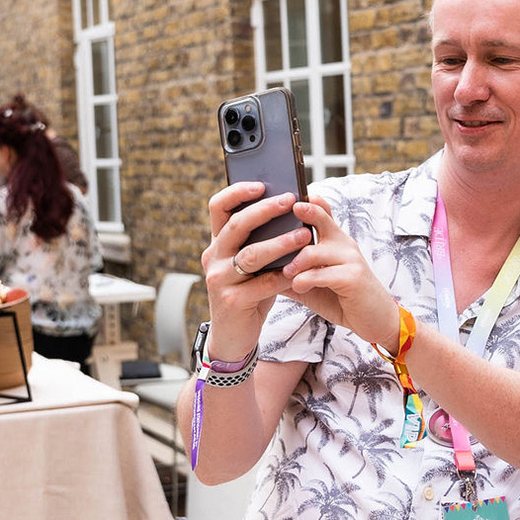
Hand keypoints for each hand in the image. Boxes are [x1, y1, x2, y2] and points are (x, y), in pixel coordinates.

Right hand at [200, 182, 305, 358]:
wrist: (233, 336)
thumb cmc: (248, 293)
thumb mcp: (250, 264)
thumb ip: (260, 241)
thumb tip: (290, 210)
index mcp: (218, 243)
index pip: (218, 207)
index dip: (237, 192)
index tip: (262, 184)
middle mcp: (214, 257)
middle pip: (237, 225)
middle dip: (265, 210)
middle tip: (290, 200)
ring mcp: (219, 280)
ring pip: (251, 254)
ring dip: (280, 243)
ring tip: (304, 234)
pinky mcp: (232, 301)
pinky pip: (262, 284)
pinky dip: (283, 276)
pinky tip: (299, 270)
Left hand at [280, 195, 398, 349]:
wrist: (373, 319)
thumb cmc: (341, 297)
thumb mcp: (313, 281)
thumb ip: (291, 272)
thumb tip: (259, 267)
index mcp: (334, 240)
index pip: (322, 213)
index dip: (308, 202)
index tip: (289, 195)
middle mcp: (343, 243)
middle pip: (321, 219)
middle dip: (304, 211)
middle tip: (288, 210)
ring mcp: (350, 259)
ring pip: (312, 251)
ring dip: (294, 263)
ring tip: (286, 273)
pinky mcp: (352, 277)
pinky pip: (320, 274)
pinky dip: (304, 281)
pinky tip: (299, 288)